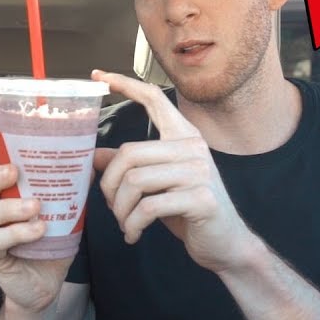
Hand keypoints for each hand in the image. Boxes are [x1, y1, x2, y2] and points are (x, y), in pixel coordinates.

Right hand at [0, 124, 73, 312]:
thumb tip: (88, 159)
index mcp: (3, 196)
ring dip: (11, 208)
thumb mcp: (61, 212)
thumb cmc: (48, 245)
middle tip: (15, 171)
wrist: (44, 286)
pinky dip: (19, 234)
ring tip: (35, 206)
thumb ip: (67, 188)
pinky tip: (38, 230)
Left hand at [91, 69, 260, 273]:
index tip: (99, 76)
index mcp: (183, 137)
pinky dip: (133, 225)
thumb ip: (129, 166)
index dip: (126, 84)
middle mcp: (193, 148)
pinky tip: (133, 234)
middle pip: (129, 154)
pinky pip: (149, 207)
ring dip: (120, 210)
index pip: (154, 99)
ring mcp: (200, 172)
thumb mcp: (155, 185)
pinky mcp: (201, 199)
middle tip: (110, 208)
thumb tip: (93, 156)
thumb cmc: (186, 212)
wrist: (225, 243)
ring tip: (124, 224)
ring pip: (135, 181)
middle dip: (109, 186)